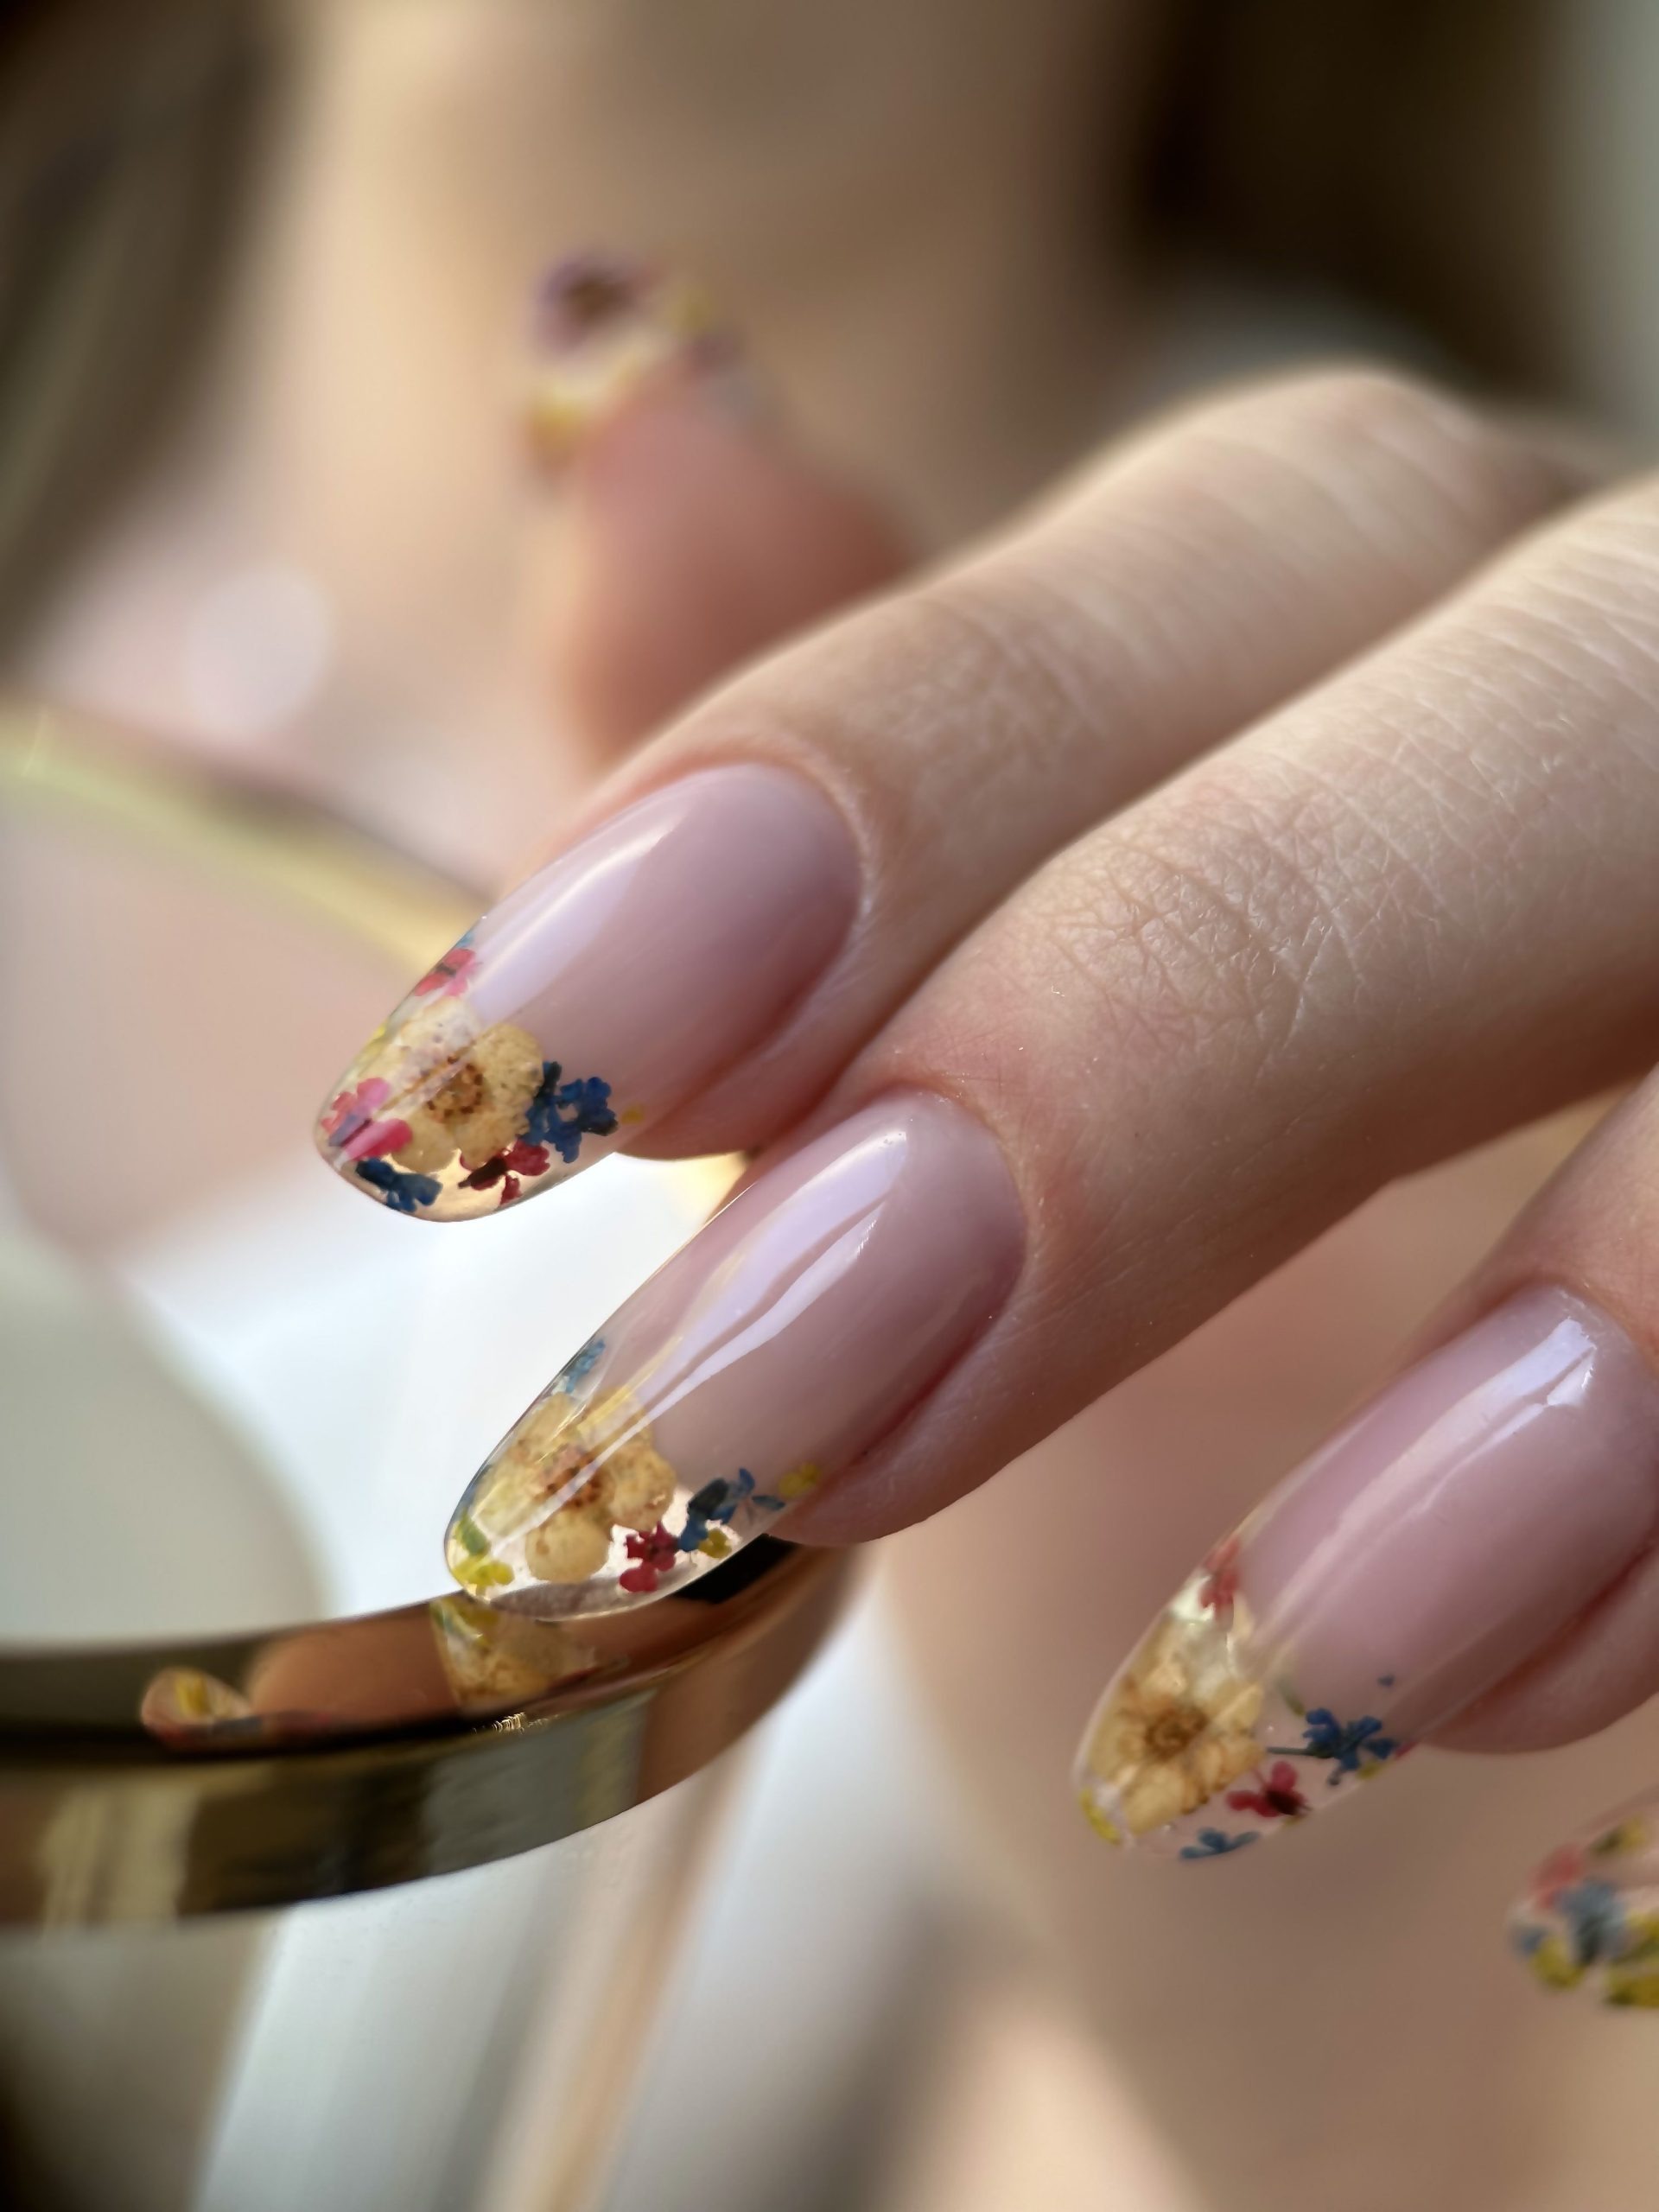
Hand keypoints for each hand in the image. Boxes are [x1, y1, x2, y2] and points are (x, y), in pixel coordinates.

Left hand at [319, 361, 1658, 1953]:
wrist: (1449, 1976)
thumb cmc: (1193, 1533)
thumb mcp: (947, 1181)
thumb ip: (855, 832)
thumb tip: (632, 411)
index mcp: (1467, 696)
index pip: (1270, 537)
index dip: (903, 763)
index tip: (518, 1072)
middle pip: (1611, 690)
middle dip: (1188, 1018)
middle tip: (787, 1398)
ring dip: (1618, 1317)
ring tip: (1262, 1692)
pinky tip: (1612, 1906)